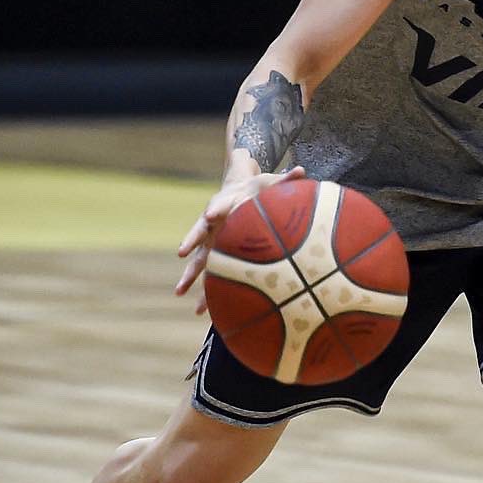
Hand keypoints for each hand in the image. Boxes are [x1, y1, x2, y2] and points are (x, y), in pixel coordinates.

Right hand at [174, 165, 305, 310]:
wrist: (240, 192)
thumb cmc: (258, 188)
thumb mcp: (272, 182)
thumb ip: (286, 179)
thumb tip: (303, 169)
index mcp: (226, 203)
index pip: (220, 205)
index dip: (216, 210)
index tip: (211, 215)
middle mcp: (214, 224)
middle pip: (201, 233)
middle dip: (191, 241)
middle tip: (182, 252)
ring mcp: (213, 242)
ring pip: (199, 259)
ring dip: (190, 275)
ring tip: (179, 292)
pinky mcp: (215, 256)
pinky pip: (210, 275)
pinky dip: (206, 292)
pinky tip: (201, 313)